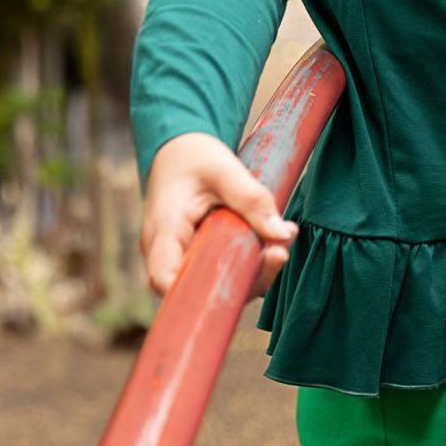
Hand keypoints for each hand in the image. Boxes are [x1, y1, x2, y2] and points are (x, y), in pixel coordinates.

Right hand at [140, 132, 296, 299]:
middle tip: (279, 254)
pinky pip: (227, 269)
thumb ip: (252, 199)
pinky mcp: (203, 255)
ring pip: (219, 283)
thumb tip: (282, 234)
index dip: (197, 293)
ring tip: (282, 245)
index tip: (239, 282)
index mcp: (163, 230)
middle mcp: (169, 252)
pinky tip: (277, 238)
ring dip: (255, 271)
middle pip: (200, 288)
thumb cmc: (194, 157)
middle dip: (246, 280)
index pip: (165, 278)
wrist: (181, 151)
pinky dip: (253, 261)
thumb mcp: (224, 169)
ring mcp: (185, 257)